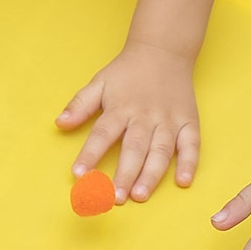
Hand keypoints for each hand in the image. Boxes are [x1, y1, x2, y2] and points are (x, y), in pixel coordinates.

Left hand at [56, 41, 200, 201]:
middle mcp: (145, 116)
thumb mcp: (99, 82)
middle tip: (114, 197)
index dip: (90, 154)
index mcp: (120, 107)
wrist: (163, 51)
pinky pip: (191, 146)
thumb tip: (59, 123)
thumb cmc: (127, 72)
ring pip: (161, 151)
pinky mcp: (189, 122)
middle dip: (124, 174)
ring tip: (140, 196)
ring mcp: (169, 120)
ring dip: (151, 175)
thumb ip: (80, 105)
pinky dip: (189, 163)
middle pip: (134, 148)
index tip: (79, 174)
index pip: (102, 133)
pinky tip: (182, 182)